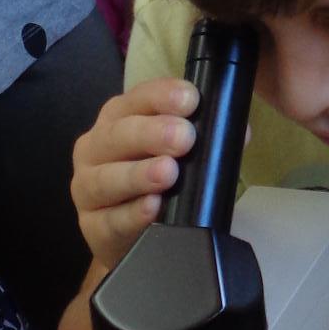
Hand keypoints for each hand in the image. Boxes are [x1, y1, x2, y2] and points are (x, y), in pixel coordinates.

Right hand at [71, 76, 199, 273]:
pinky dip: (132, 214)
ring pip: (108, 178)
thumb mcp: (176, 152)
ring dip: (139, 174)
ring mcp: (87, 187)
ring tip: (168, 172)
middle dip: (152, 134)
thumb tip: (241, 131)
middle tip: (184, 138)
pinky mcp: (91, 226)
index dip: (162, 96)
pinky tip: (152, 208)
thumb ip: (204, 137)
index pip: (138, 99)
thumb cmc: (154, 182)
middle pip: (119, 135)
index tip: (190, 100)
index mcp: (118, 118)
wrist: (130, 234)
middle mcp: (96, 147)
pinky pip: (110, 220)